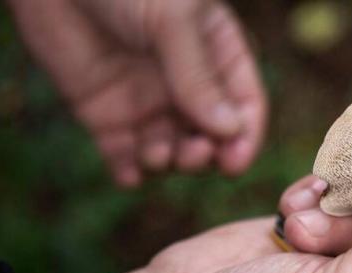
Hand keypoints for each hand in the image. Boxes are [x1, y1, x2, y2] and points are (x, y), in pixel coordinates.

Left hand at [8, 0, 266, 185]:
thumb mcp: (172, 18)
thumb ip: (198, 76)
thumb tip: (230, 129)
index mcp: (215, 54)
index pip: (244, 103)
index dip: (245, 137)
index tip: (234, 163)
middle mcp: (185, 84)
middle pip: (210, 136)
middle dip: (204, 154)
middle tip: (192, 154)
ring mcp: (146, 101)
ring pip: (170, 151)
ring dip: (169, 163)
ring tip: (156, 156)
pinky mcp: (105, 114)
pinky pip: (123, 154)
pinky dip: (128, 172)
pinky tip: (128, 176)